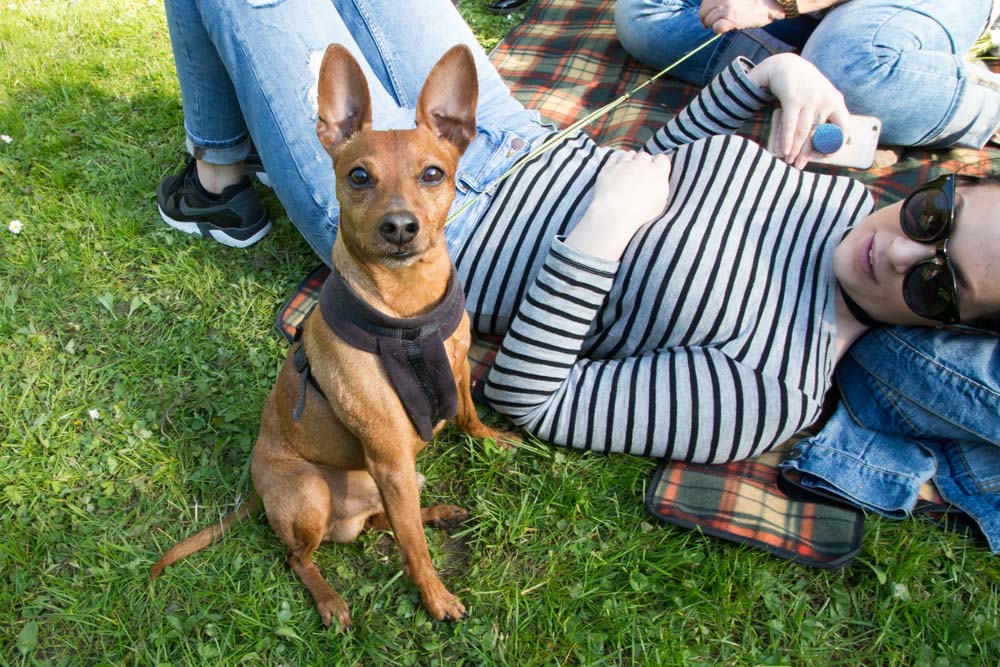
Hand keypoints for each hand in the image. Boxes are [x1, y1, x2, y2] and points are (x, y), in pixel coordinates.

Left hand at [566, 151, 671, 261]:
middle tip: (641, 174)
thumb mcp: (660, 204)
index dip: (659, 165)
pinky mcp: (608, 168)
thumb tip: (658, 184)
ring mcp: (624, 164)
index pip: (662, 159)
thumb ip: (661, 189)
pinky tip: (617, 168)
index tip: (656, 172)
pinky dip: (616, 161)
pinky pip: (614, 158)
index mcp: (658, 172)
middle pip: (645, 156)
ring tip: (628, 170)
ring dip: (631, 160)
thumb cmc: (640, 212)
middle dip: (644, 163)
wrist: (615, 213)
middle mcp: (641, 164)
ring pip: (630, 155)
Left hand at [699, 0, 783, 32]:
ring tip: (722, 24)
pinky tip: (724, 29)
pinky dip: (718, 30)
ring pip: (708, 20)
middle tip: (711, 23)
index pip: (705, 2)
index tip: (709, 14)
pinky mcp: (731, 20)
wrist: (769, 4)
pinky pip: (716, 28)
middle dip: (706, 19)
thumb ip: (725, 0)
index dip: (706, 9)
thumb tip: (714, 8)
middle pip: (704, 12)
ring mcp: (726, 9)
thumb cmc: (755, 0)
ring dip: (713, 25)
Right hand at [749, 53, 849, 168]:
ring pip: (804, 132)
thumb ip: (826, 113)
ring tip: (789, 161)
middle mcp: (826, 100)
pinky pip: (791, 125)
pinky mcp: (794, 99)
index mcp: (837, 101)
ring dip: (796, 149)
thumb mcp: (822, 95)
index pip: (843, 127)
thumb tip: (827, 140)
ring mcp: (810, 99)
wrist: (786, 65)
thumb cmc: (805, 86)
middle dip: (808, 153)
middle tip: (800, 166)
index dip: (836, 145)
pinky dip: (787, 140)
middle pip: (819, 134)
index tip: (826, 157)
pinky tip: (784, 150)